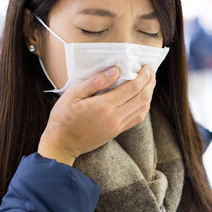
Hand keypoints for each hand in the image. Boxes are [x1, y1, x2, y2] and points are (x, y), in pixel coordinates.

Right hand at [38, 65, 155, 165]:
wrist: (61, 144)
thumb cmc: (63, 118)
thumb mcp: (73, 95)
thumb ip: (95, 82)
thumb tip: (115, 70)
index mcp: (104, 106)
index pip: (133, 88)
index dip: (143, 76)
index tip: (146, 66)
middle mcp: (115, 117)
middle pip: (142, 98)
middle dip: (150, 82)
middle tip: (151, 71)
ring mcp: (117, 126)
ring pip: (142, 109)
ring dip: (149, 94)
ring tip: (150, 82)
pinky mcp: (116, 132)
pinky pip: (137, 119)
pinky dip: (143, 107)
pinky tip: (142, 99)